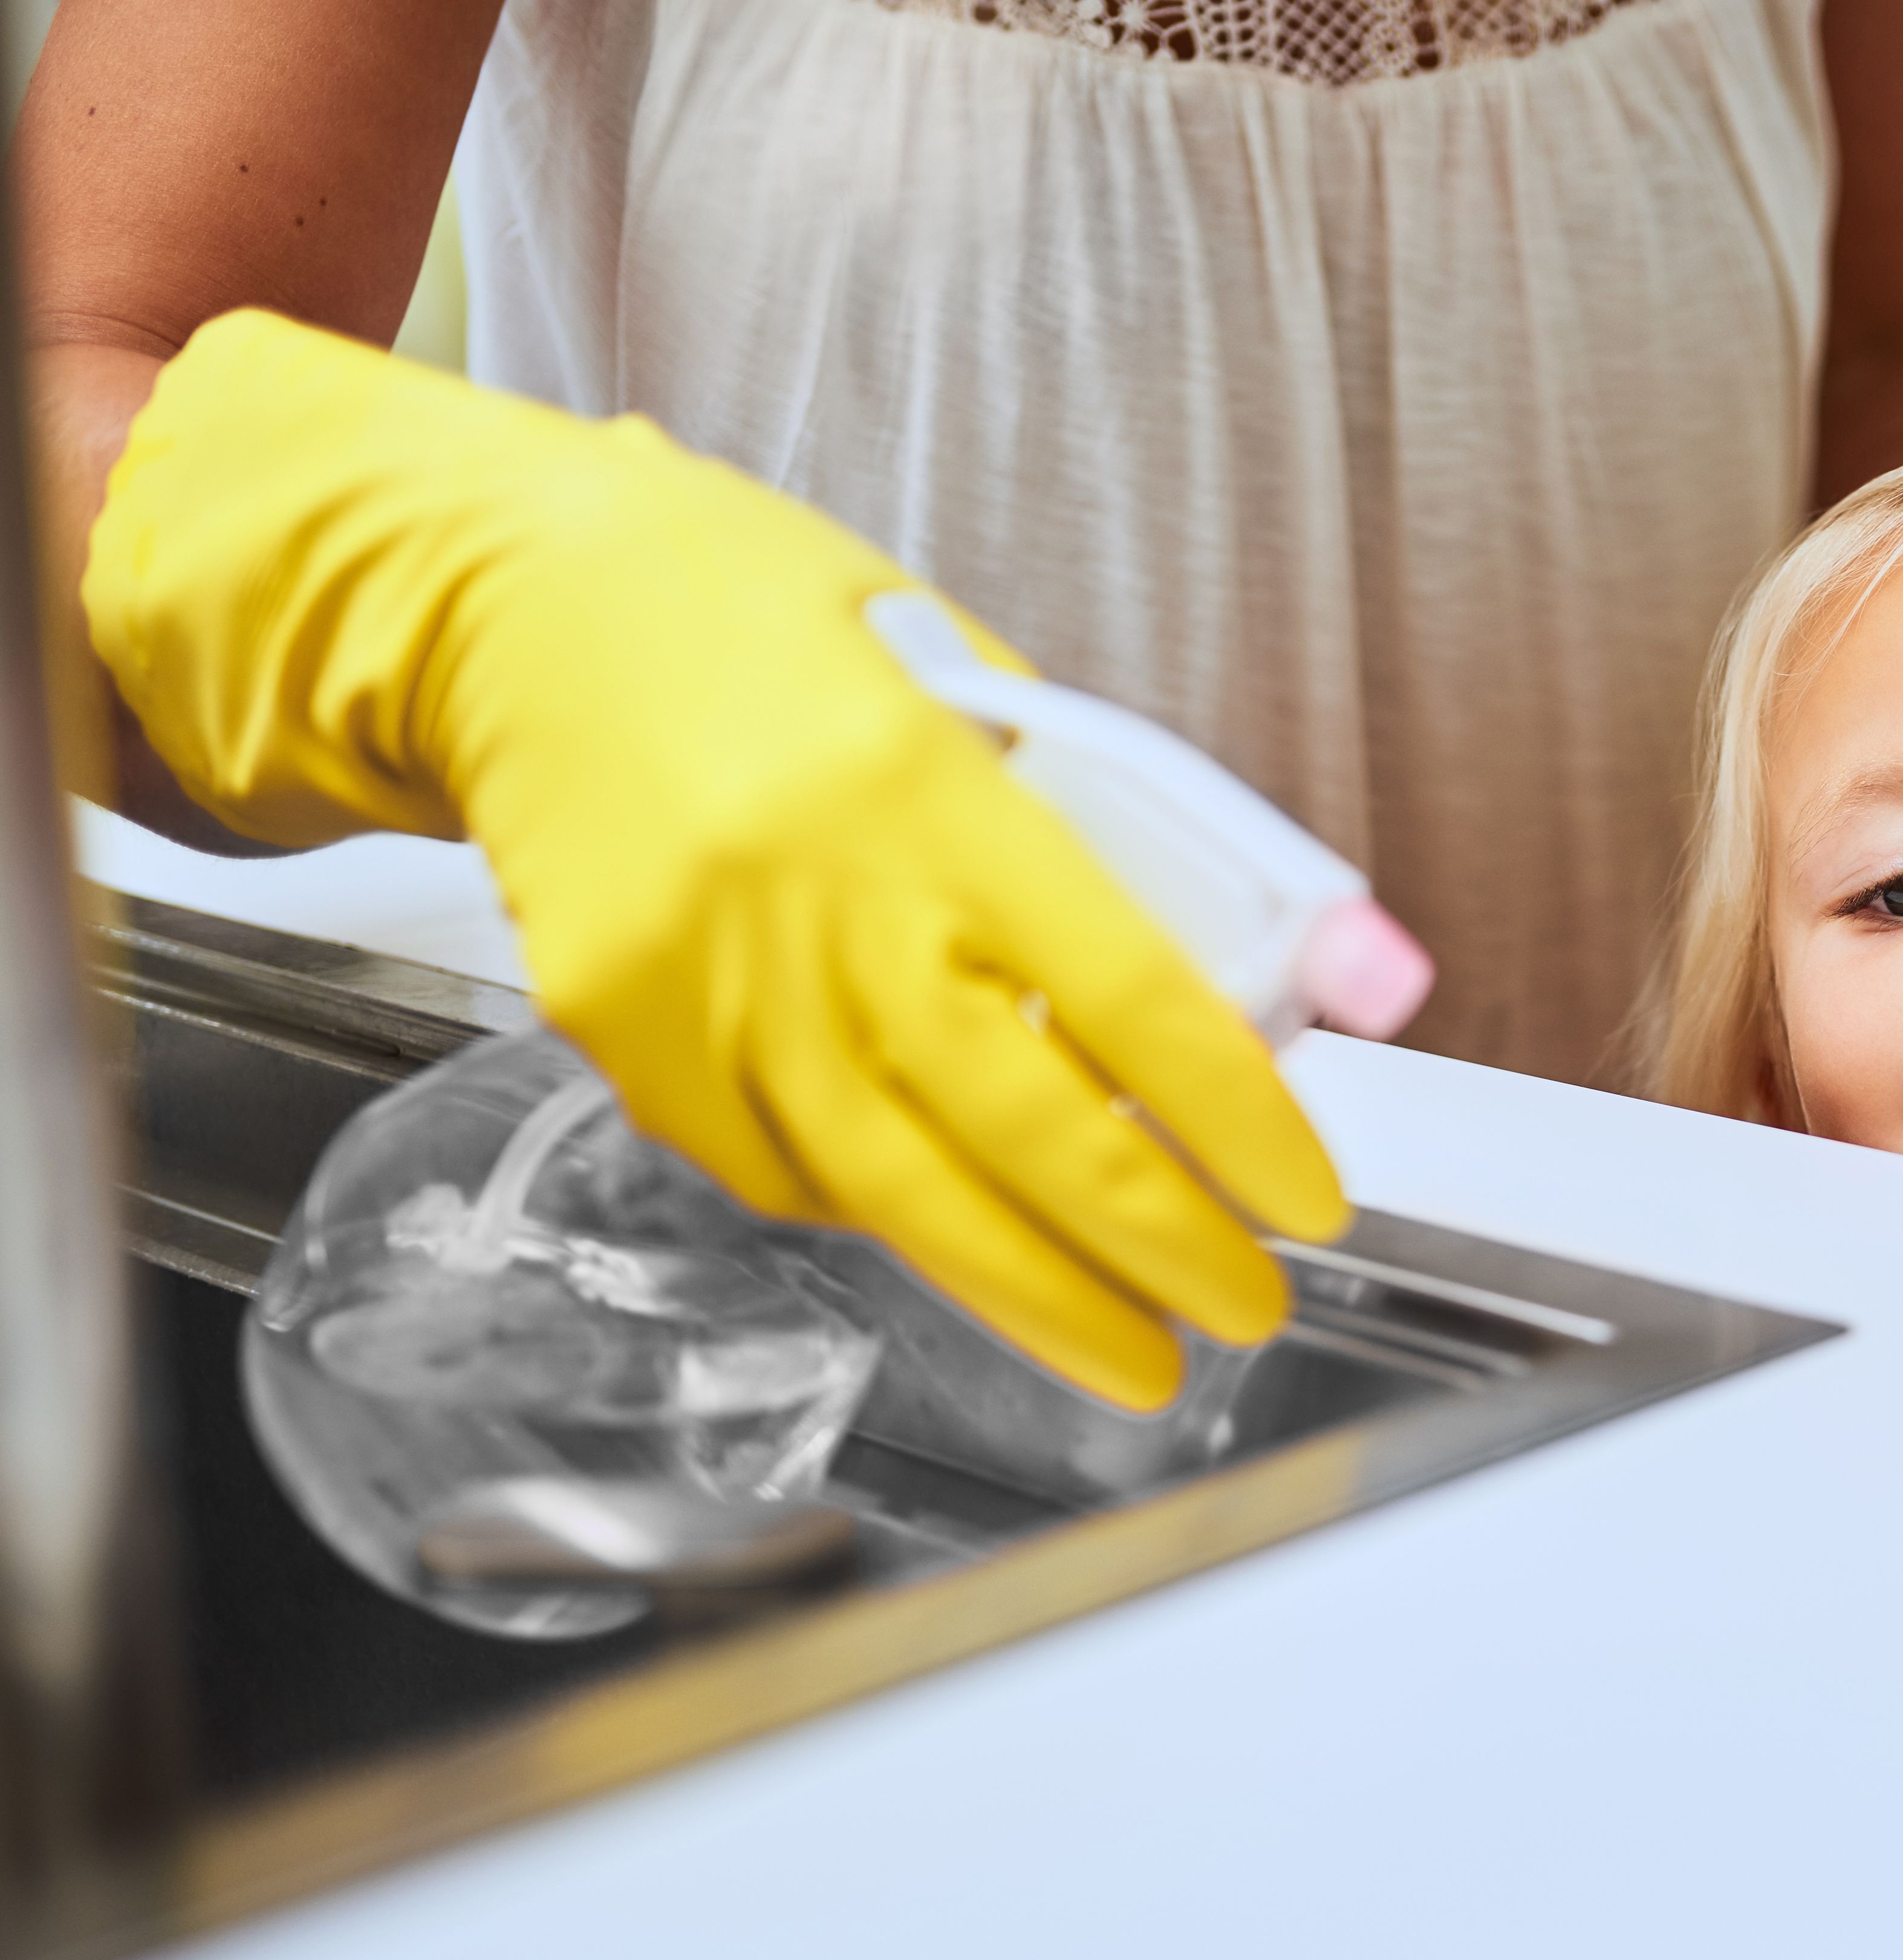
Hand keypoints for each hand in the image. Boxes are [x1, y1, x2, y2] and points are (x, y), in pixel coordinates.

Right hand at [86, 310, 1343, 1408]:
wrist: (511, 606)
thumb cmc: (761, 626)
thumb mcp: (980, 682)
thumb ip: (1143, 831)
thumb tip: (1335, 972)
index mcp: (930, 791)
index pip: (1132, 994)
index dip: (1236, 1122)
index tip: (1309, 1202)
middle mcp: (819, 902)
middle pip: (1026, 1130)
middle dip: (1158, 1249)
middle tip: (1247, 1314)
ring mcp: (710, 986)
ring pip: (906, 1196)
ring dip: (1040, 1298)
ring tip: (1138, 1353)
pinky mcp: (627, 1040)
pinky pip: (787, 1175)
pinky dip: (891, 1220)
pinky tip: (966, 1241)